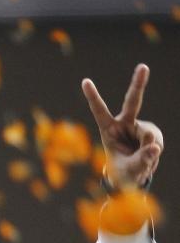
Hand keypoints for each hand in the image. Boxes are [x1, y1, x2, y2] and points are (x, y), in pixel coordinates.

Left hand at [82, 64, 162, 188]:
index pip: (100, 111)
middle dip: (138, 84)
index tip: (85, 81)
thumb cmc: (122, 171)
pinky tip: (148, 157)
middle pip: (133, 102)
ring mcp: (140, 126)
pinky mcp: (151, 132)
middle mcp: (124, 123)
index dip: (93, 97)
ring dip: (148, 151)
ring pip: (149, 135)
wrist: (132, 174)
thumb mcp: (127, 170)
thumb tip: (155, 147)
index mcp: (108, 130)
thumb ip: (139, 160)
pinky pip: (156, 142)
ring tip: (140, 161)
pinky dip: (154, 153)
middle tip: (143, 67)